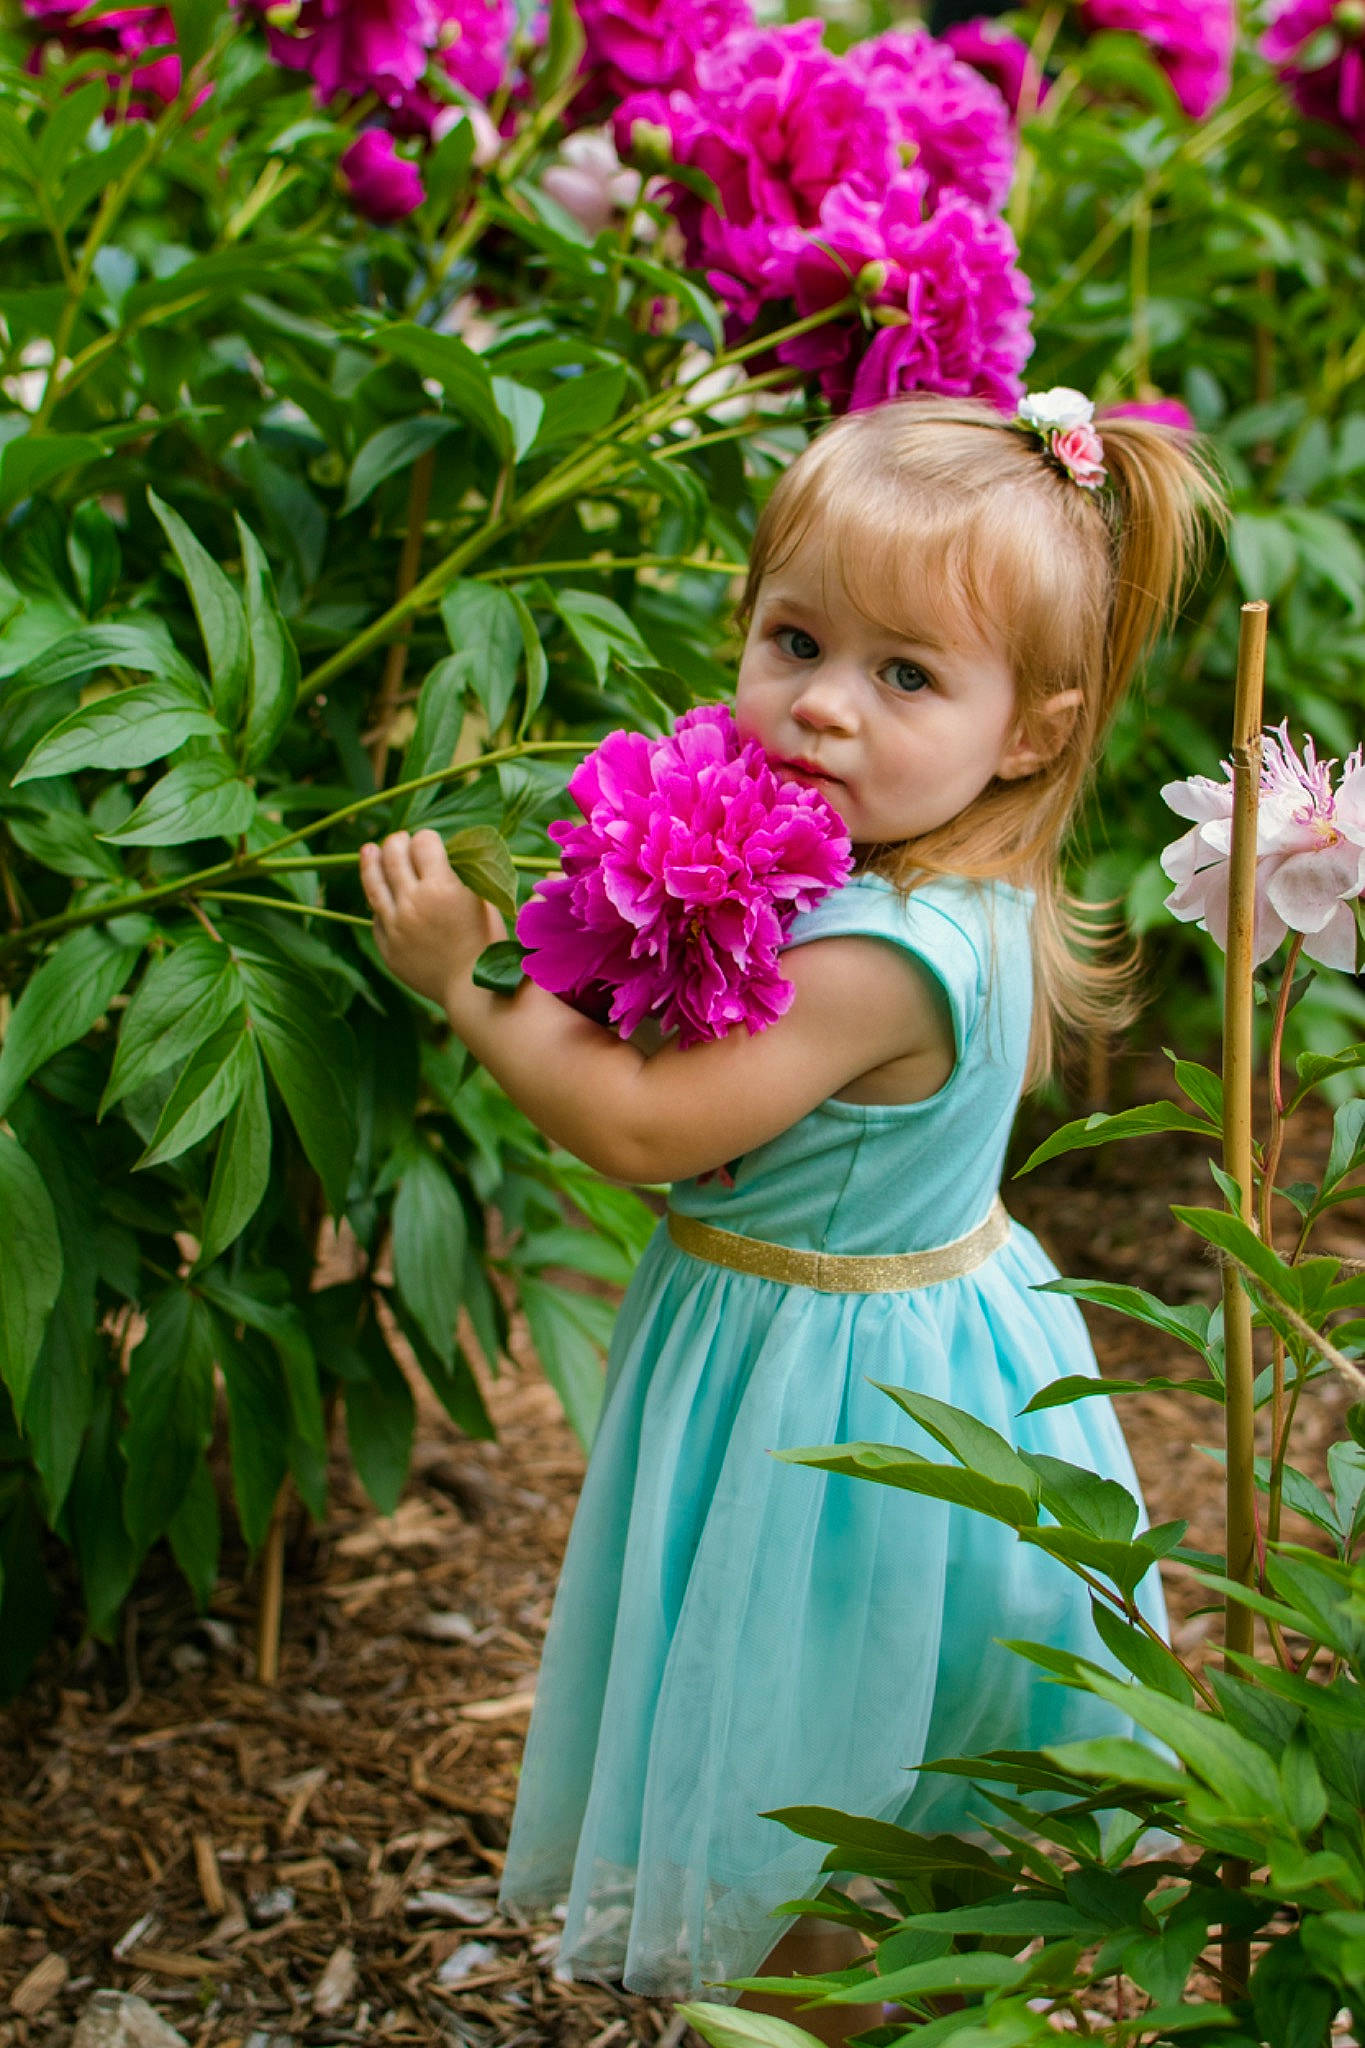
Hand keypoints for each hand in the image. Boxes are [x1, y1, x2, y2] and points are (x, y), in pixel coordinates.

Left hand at [359, 829, 504, 1009]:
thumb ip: (463, 876)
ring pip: (374, 881)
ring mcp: (395, 925)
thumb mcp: (484, 901)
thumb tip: (444, 856)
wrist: (473, 991)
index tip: (430, 841)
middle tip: (401, 840)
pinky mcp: (386, 945)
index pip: (423, 842)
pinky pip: (376, 915)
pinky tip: (382, 892)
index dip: (427, 838)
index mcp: (443, 887)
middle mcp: (413, 902)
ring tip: (370, 849)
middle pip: (394, 855)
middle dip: (398, 841)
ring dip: (372, 860)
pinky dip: (380, 900)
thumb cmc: (487, 944)